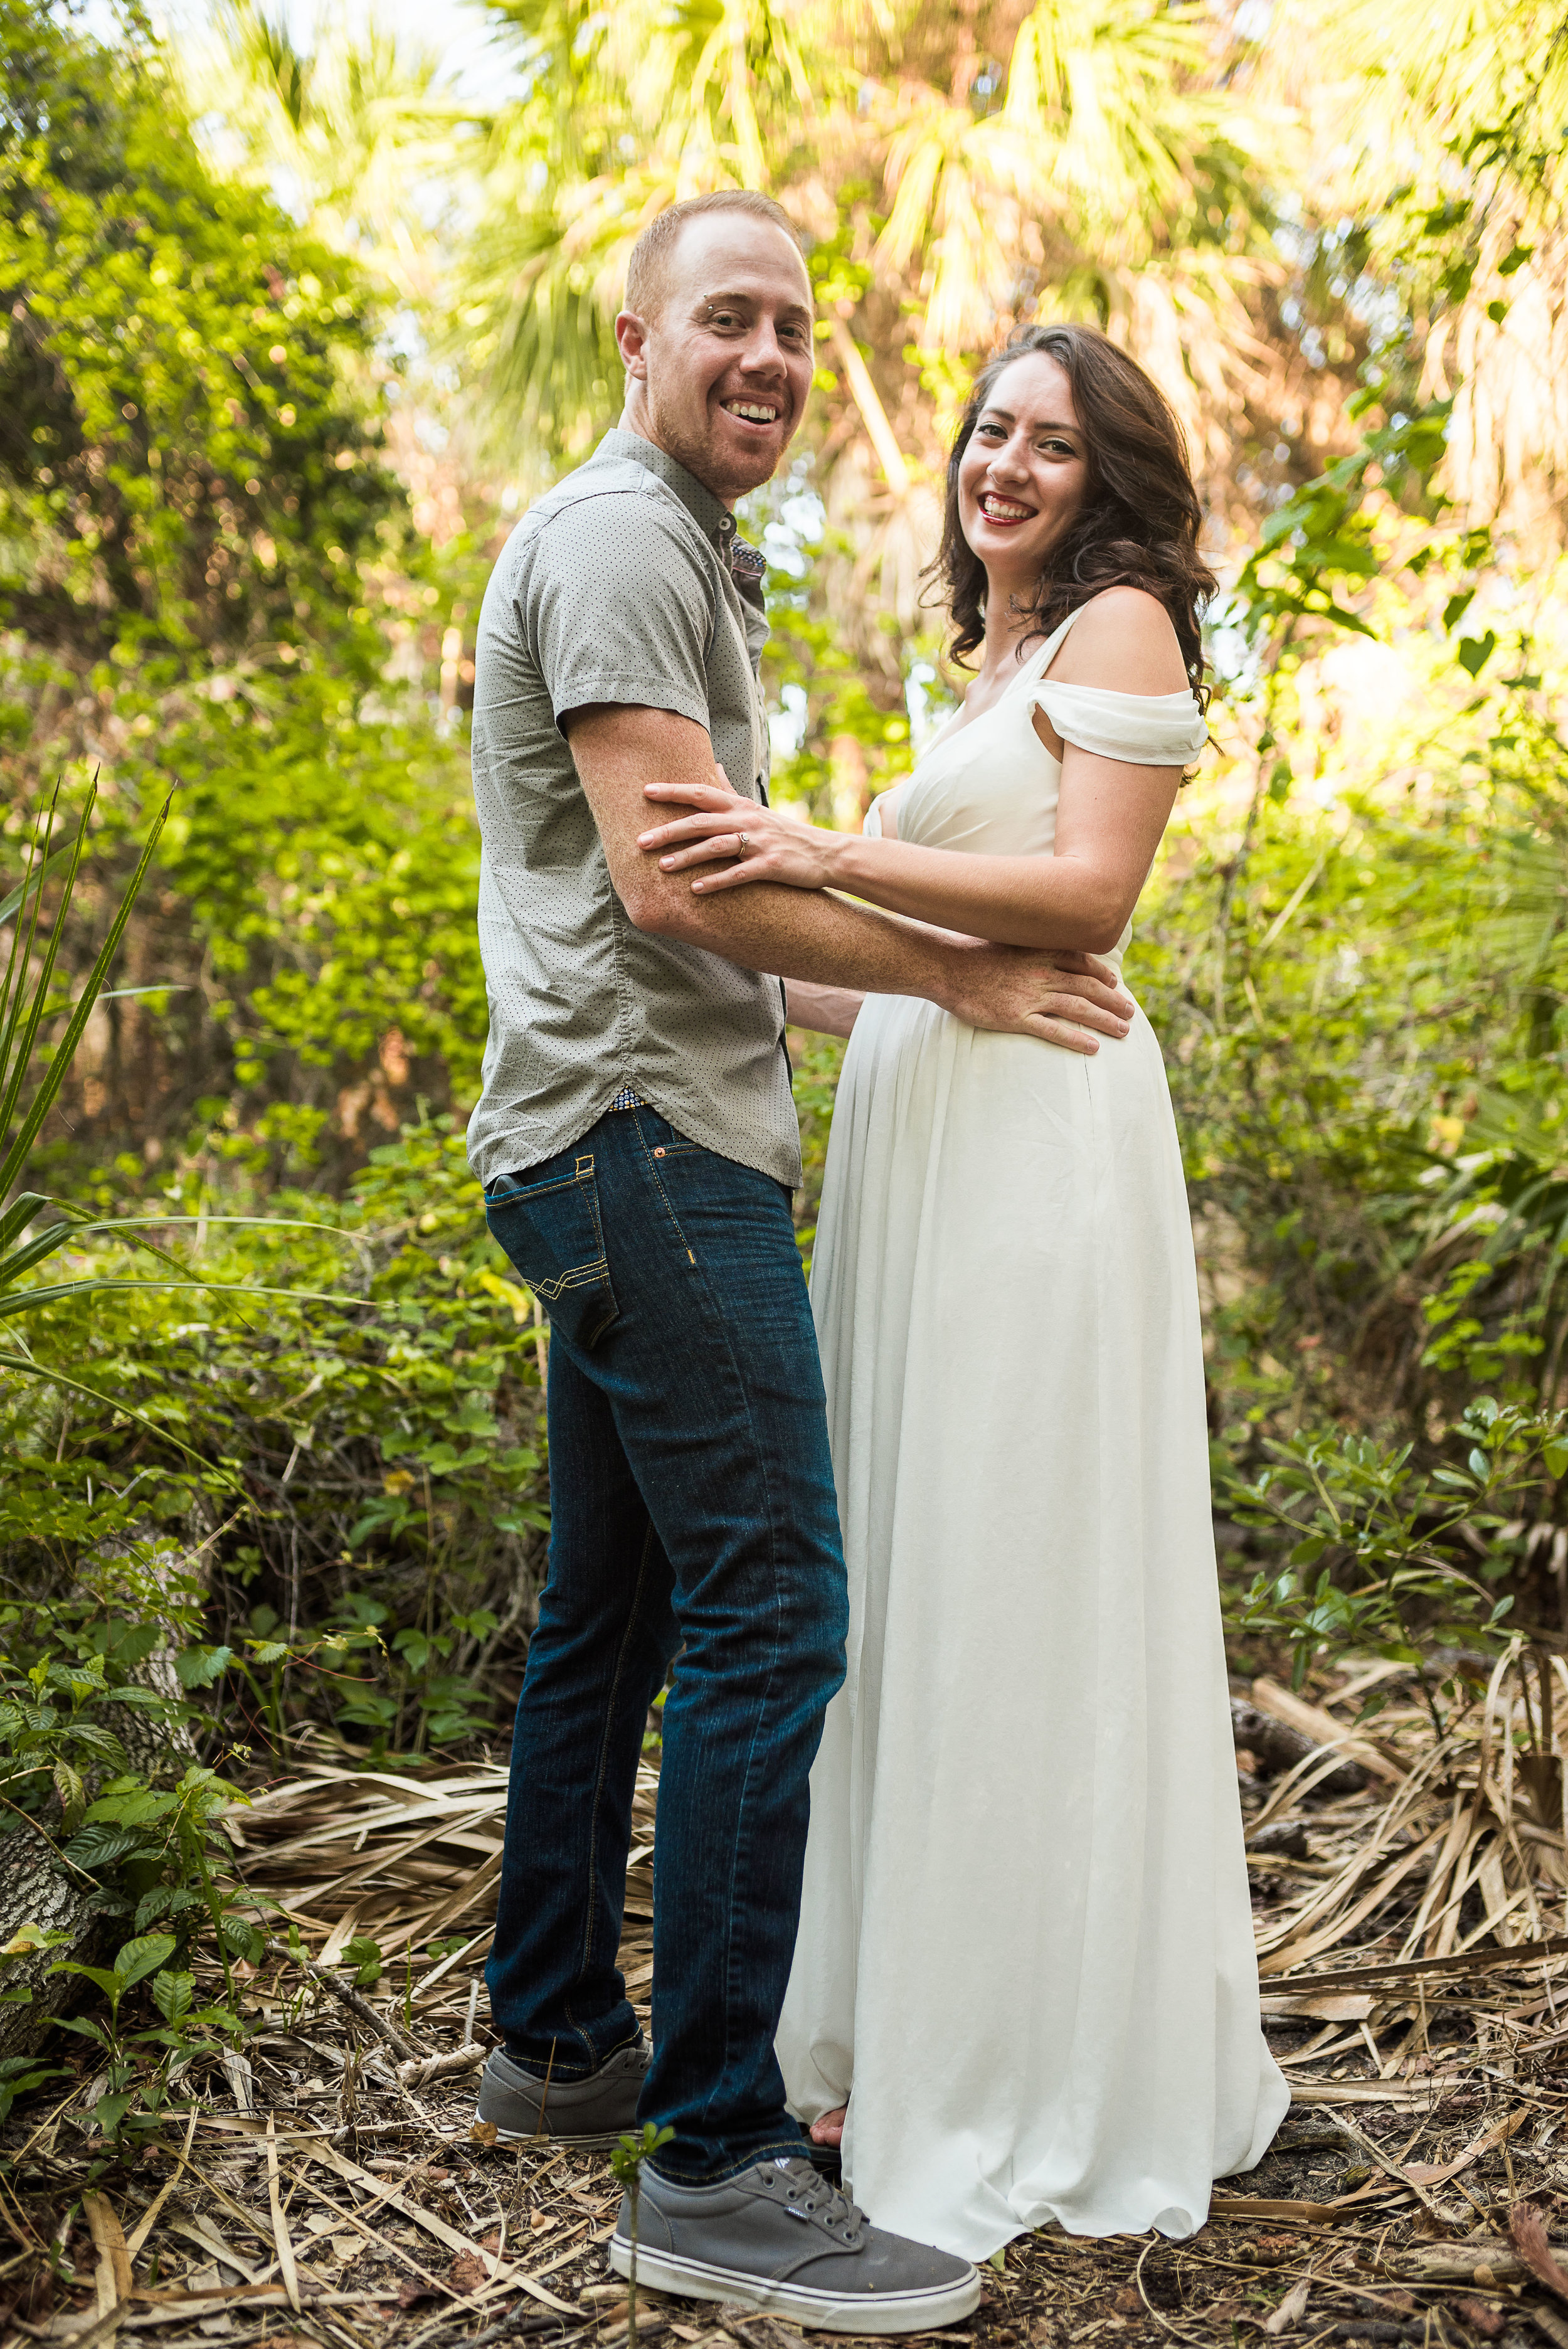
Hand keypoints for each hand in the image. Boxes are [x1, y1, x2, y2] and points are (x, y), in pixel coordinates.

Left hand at [639, 772, 843, 893]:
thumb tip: (715, 766)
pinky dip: (717, 881)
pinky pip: (739, 874)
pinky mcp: (771, 865)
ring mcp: (760, 842)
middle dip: (669, 830)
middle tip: (641, 841)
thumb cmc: (784, 832)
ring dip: (688, 856)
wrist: (826, 853)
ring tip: (662, 866)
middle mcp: (747, 820)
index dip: (673, 791)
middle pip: (701, 821)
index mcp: (740, 805)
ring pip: (717, 846)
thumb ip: (730, 790)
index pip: (701, 792)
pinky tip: (696, 890)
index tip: (645, 792)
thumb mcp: (756, 808)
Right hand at [944, 940, 1135, 1053]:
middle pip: (1088, 987)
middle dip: (1113, 1000)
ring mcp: (1031, 996)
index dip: (1102, 973)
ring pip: (1079, 1008)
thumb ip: (1027, 944)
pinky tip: (1093, 1047)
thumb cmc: (971, 952)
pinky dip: (1076, 1038)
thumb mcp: (1006, 938)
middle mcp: (1042, 973)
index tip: (1115, 982)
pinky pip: (1054, 1031)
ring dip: (1104, 1020)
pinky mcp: (1017, 1018)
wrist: (946, 966)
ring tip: (1122, 1031)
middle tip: (1129, 1012)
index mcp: (1040, 952)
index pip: (1082, 961)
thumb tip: (1039, 946)